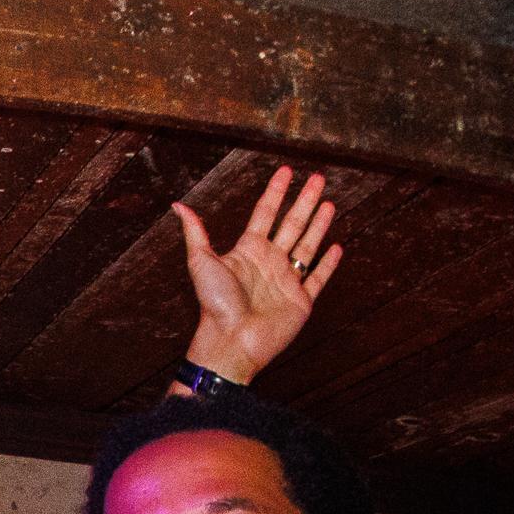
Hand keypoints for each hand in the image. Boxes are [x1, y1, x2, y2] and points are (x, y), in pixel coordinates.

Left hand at [177, 166, 341, 386]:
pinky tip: (336, 248)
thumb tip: (177, 206)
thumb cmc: (215, 305)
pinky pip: (318, 279)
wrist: (231, 342)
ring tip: (329, 203)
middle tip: (318, 177)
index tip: (286, 170)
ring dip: (319, 225)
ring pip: (307, 247)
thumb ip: (195, 234)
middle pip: (291, 224)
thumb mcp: (202, 263)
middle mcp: (269, 263)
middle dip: (305, 201)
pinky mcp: (300, 302)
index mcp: (248, 252)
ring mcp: (286, 282)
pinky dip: (328, 265)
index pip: (265, 214)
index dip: (276, 192)